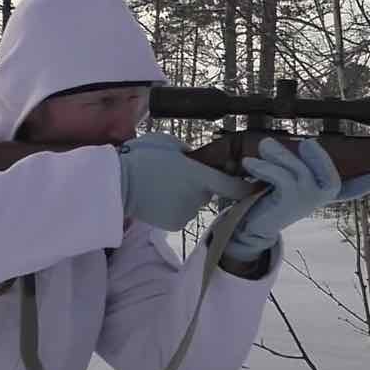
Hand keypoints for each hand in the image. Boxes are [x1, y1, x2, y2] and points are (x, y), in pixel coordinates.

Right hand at [118, 133, 252, 230]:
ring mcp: (187, 213)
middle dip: (201, 184)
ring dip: (187, 197)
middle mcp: (198, 198)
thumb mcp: (170, 144)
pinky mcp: (175, 225)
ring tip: (163, 186)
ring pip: (195, 203)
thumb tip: (197, 160)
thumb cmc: (141, 158)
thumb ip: (190, 153)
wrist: (116, 184)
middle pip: (210, 192)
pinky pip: (183, 214)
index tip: (253, 186)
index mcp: (199, 176)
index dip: (245, 187)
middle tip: (179, 175)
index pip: (234, 187)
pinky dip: (176, 208)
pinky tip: (159, 199)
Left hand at [224, 138, 369, 261]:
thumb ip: (290, 164)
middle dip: (318, 157)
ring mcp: (307, 201)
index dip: (364, 185)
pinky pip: (281, 177)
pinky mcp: (290, 201)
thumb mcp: (286, 180)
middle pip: (326, 171)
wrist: (252, 226)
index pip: (348, 190)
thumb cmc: (269, 198)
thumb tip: (274, 145)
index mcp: (322, 193)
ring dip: (278, 155)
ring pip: (298, 170)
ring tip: (264, 145)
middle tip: (308, 142)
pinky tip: (249, 163)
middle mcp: (319, 198)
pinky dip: (264, 167)